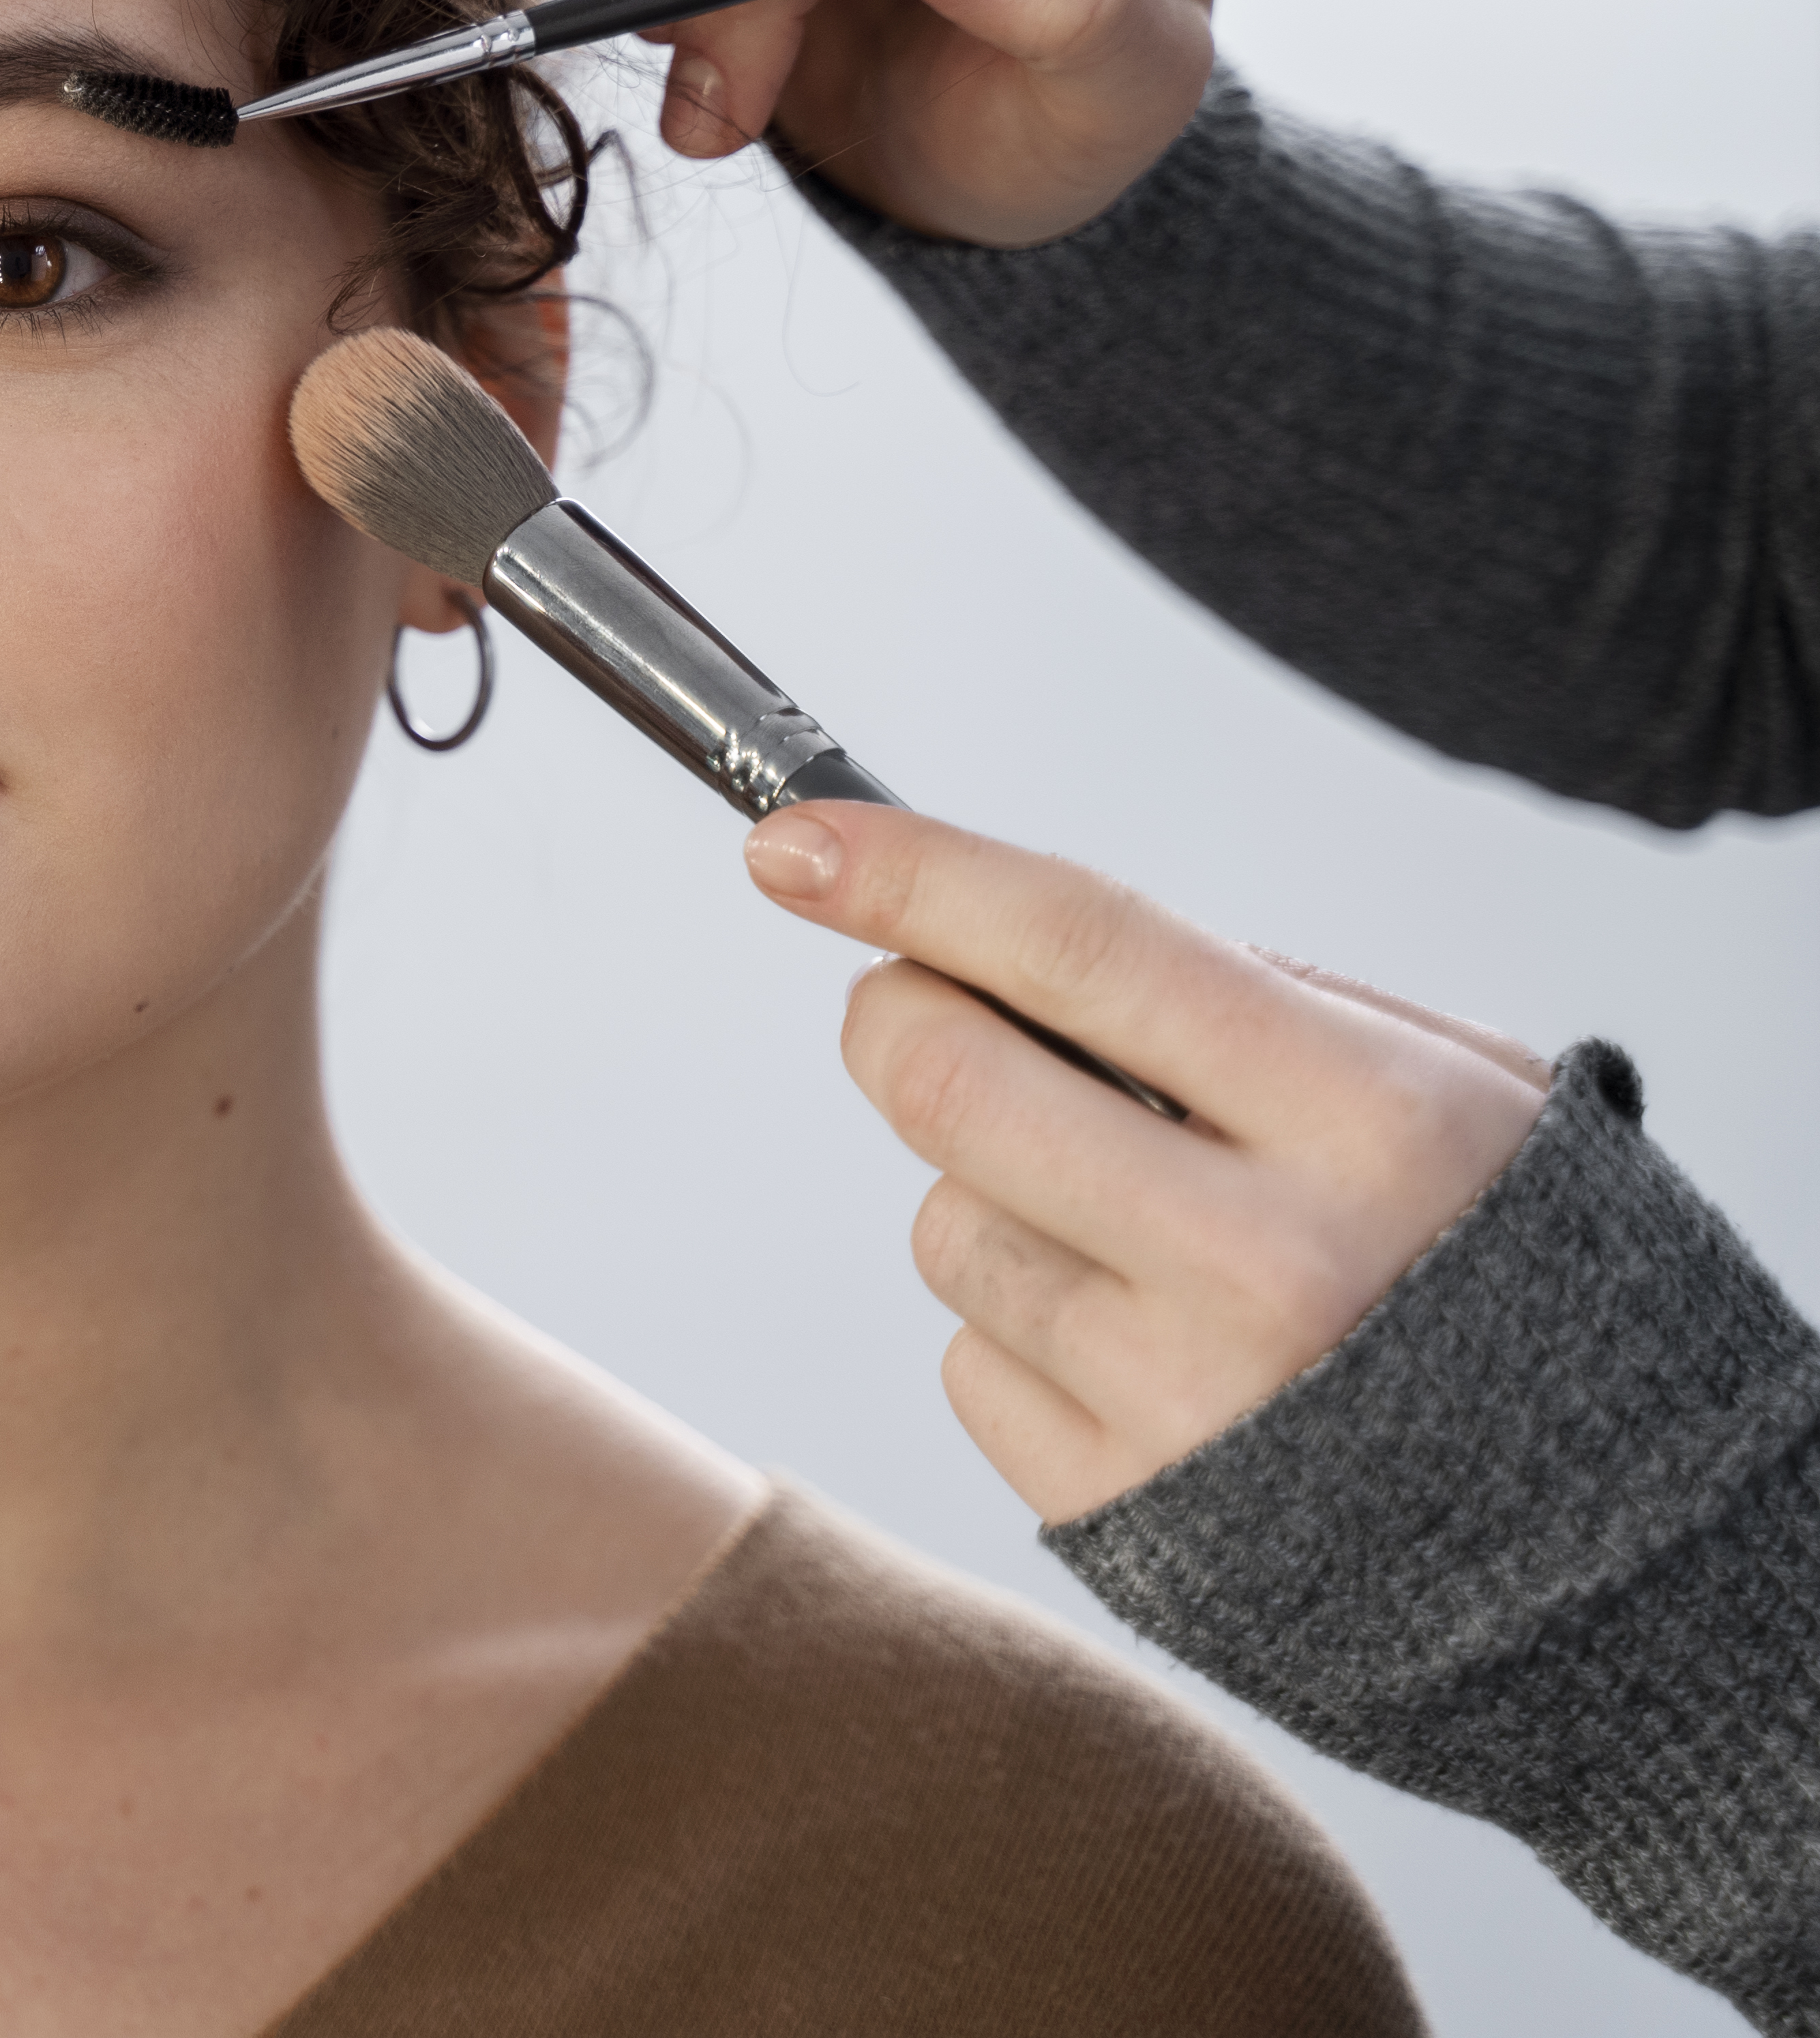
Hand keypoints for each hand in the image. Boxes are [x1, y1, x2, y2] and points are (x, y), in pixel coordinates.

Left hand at [739, 801, 1548, 1523]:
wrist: (1611, 1568)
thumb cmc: (1511, 1278)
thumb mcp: (1460, 1095)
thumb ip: (1260, 999)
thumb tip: (1011, 937)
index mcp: (1368, 1121)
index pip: (1083, 944)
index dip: (915, 876)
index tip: (793, 837)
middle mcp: (1266, 1262)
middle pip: (947, 1080)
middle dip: (897, 1014)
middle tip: (923, 1006)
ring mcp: (1177, 1399)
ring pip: (943, 1220)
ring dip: (998, 1199)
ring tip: (1150, 1244)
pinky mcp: (1110, 1510)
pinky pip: (968, 1359)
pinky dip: (1027, 1335)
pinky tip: (1154, 1359)